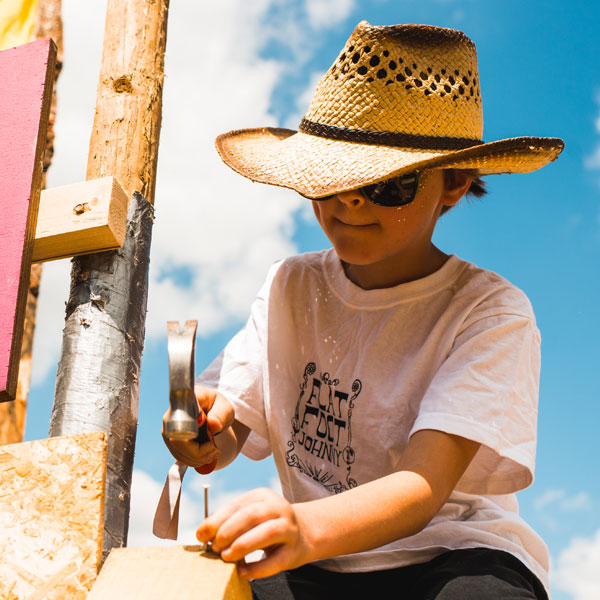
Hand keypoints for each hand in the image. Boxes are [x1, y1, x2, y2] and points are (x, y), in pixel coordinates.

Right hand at [162, 386, 233, 468]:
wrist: (212, 409)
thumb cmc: (217, 405)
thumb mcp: (224, 407)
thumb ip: (220, 414)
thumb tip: (213, 423)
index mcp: (184, 405)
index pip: (180, 426)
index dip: (193, 440)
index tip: (211, 444)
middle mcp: (171, 418)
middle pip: (177, 443)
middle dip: (198, 454)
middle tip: (216, 451)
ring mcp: (169, 431)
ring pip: (178, 453)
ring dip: (198, 459)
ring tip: (214, 452)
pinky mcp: (171, 441)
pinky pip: (179, 456)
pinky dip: (195, 460)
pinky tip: (207, 455)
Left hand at [196, 488, 312, 578]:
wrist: (304, 533)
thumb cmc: (268, 525)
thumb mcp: (252, 515)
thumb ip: (231, 521)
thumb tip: (204, 534)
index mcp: (262, 497)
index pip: (236, 505)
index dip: (215, 520)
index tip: (201, 535)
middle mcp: (278, 508)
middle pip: (251, 515)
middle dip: (228, 531)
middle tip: (215, 547)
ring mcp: (288, 529)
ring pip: (266, 533)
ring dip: (242, 545)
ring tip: (226, 556)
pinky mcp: (294, 551)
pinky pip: (275, 561)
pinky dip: (257, 568)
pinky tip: (242, 572)